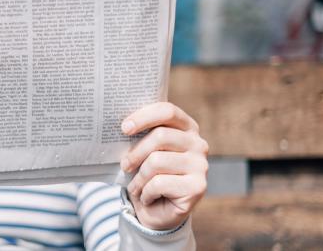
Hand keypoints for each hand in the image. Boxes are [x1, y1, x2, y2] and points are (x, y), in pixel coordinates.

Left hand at [119, 102, 208, 229]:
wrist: (156, 211)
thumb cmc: (147, 175)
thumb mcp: (142, 152)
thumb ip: (140, 136)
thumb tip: (122, 126)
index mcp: (186, 127)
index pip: (168, 111)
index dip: (144, 117)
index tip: (124, 128)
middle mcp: (198, 144)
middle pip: (160, 136)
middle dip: (135, 153)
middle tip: (124, 165)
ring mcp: (201, 165)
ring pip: (157, 161)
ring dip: (139, 178)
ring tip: (135, 186)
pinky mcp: (198, 187)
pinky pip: (159, 183)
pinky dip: (146, 192)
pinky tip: (147, 197)